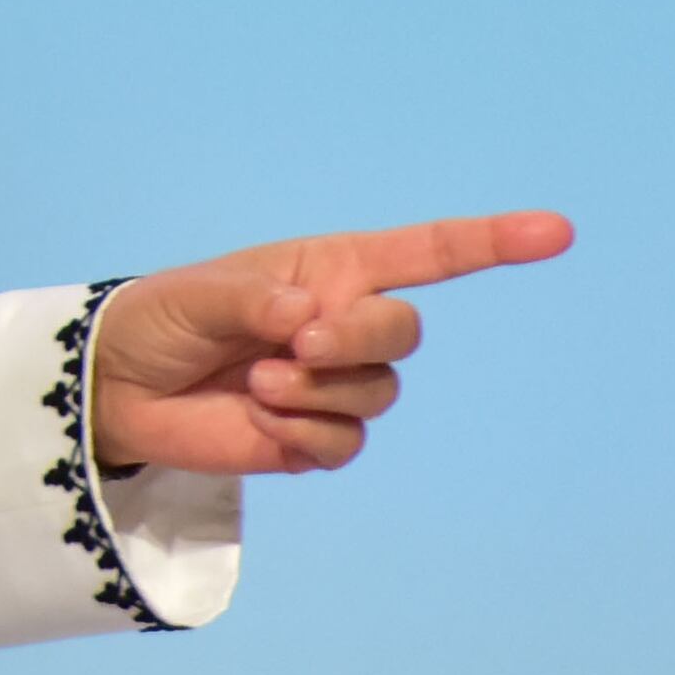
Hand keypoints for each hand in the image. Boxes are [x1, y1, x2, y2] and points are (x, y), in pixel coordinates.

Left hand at [91, 211, 571, 475]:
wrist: (118, 388)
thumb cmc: (160, 320)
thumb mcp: (197, 294)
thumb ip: (254, 300)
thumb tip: (309, 316)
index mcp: (328, 271)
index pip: (426, 254)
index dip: (492, 242)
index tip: (556, 232)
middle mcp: (343, 323)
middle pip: (403, 332)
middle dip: (358, 338)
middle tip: (296, 344)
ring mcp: (334, 384)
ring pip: (378, 391)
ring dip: (318, 389)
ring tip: (258, 383)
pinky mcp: (315, 438)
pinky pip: (345, 441)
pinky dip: (304, 431)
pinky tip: (260, 417)